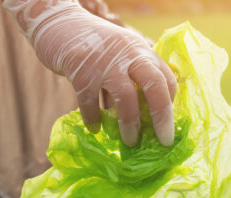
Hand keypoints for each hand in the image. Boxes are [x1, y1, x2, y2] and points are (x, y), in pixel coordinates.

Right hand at [4, 0, 176, 145]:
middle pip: (154, 85)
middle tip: (163, 140)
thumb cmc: (94, 46)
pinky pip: (90, 102)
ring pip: (125, 97)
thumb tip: (146, 115)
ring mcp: (105, 62)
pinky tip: (95, 128)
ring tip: (129, 141)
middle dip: (162, 116)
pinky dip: (94, 118)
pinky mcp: (81, 71)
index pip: (166, 78)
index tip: (166, 123)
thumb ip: (134, 76)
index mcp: (142, 51)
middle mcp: (128, 54)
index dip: (170, 104)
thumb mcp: (122, 53)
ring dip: (129, 123)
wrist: (60, 24)